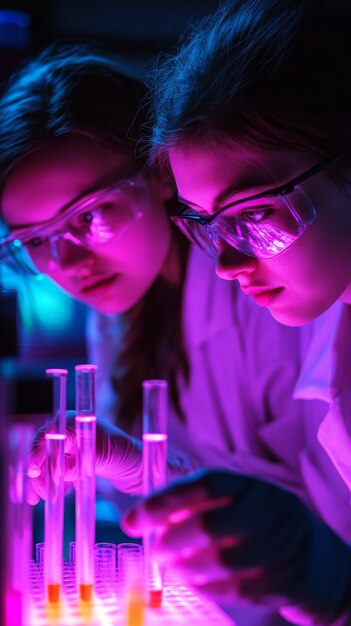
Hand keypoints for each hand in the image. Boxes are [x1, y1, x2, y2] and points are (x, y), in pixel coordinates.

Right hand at [27, 413, 192, 503]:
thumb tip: (58, 470)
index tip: (33, 470)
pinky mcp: (79, 460)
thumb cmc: (133, 455)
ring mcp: (76, 445)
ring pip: (49, 460)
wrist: (146, 468)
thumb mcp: (106, 457)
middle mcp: (76, 430)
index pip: (51, 432)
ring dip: (43, 479)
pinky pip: (58, 469)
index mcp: (81, 422)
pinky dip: (54, 482)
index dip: (38, 450)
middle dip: (37, 470)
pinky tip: (58, 494)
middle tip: (35, 494)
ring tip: (43, 498)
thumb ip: (81, 461)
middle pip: (45, 447)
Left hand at [121, 469, 350, 623]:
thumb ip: (201, 502)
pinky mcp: (279, 582)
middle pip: (208, 526)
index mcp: (253, 485)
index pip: (204, 485)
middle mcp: (268, 512)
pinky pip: (231, 589)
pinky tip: (193, 579)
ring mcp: (277, 548)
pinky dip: (204, 586)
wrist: (315, 558)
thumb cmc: (262, 523)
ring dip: (183, 567)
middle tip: (152, 548)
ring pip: (218, 561)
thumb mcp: (240, 500)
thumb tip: (151, 513)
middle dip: (169, 540)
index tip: (134, 517)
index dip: (164, 500)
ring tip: (170, 565)